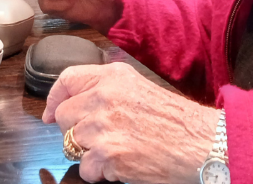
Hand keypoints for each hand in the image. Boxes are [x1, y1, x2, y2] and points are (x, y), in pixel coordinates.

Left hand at [43, 63, 218, 183]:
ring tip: (116, 151)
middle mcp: (104, 98)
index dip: (54, 98)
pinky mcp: (108, 155)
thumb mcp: (139, 88)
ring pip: (71, 144)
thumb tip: (72, 102)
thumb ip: (107, 90)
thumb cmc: (177, 121)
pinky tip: (121, 165)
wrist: (202, 144)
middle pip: (64, 117)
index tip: (50, 113)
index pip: (67, 79)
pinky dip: (99, 173)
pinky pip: (84, 168)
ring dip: (89, 153)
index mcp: (113, 78)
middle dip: (76, 131)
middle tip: (100, 138)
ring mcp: (104, 127)